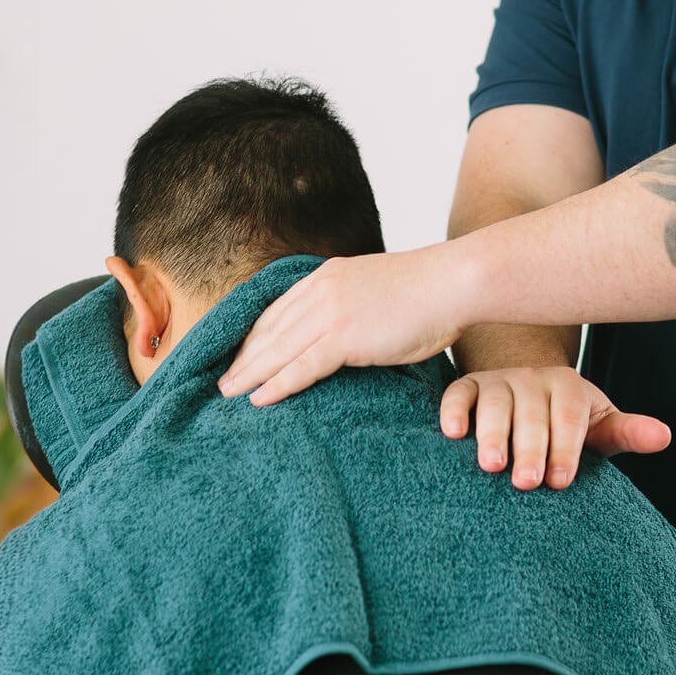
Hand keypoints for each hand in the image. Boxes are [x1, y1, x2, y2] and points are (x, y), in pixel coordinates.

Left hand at [219, 249, 466, 404]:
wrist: (453, 283)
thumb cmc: (428, 293)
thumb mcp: (378, 290)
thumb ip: (354, 305)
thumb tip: (350, 331)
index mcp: (327, 276)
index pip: (278, 309)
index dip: (254, 335)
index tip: (238, 354)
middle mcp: (321, 289)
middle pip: (269, 328)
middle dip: (243, 356)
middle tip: (222, 381)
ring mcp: (331, 311)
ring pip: (278, 349)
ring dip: (250, 373)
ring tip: (228, 394)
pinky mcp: (345, 335)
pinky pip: (301, 366)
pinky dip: (277, 383)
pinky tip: (258, 397)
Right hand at [438, 366, 670, 490]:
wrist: (528, 397)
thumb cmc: (568, 426)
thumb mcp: (599, 428)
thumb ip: (627, 434)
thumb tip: (664, 436)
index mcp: (569, 385)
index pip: (568, 417)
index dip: (565, 449)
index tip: (560, 482)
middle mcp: (533, 377)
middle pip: (532, 413)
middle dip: (530, 449)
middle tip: (527, 484)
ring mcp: (499, 380)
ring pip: (495, 403)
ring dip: (492, 434)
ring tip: (491, 466)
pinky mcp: (469, 387)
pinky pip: (458, 393)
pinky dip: (453, 411)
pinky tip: (451, 434)